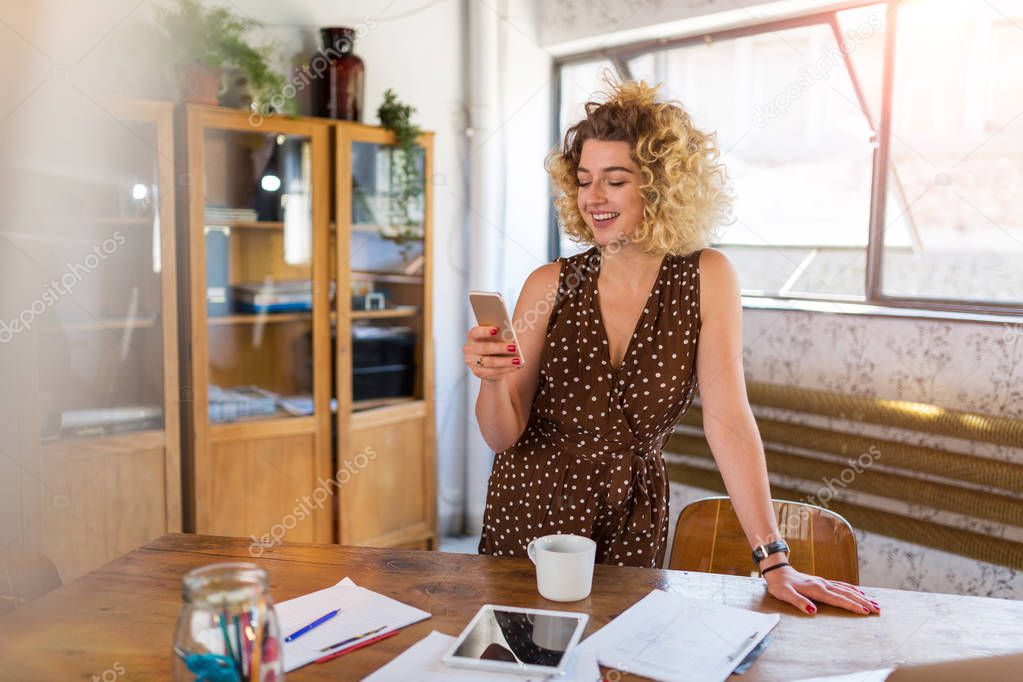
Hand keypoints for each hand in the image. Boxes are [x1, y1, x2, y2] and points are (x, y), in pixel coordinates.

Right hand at [463, 325, 522, 381]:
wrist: (491, 362)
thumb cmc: (496, 344)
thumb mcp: (497, 338)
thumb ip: (501, 334)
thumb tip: (511, 335)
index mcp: (472, 336)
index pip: (475, 332)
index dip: (485, 331)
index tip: (497, 329)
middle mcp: (469, 349)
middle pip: (485, 348)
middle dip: (500, 348)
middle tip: (514, 347)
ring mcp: (472, 362)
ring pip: (489, 362)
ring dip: (505, 361)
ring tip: (518, 360)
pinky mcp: (478, 372)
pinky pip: (492, 372)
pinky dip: (506, 369)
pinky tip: (516, 367)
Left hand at [763, 565, 879, 615]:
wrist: (777, 572)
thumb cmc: (780, 585)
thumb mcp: (785, 594)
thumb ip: (799, 602)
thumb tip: (812, 610)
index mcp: (816, 589)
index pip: (837, 599)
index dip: (851, 606)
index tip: (865, 612)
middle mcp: (823, 584)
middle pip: (846, 594)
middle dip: (863, 602)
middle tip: (878, 610)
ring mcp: (824, 582)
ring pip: (847, 589)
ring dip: (861, 596)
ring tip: (874, 603)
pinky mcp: (823, 582)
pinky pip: (842, 586)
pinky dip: (853, 590)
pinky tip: (860, 592)